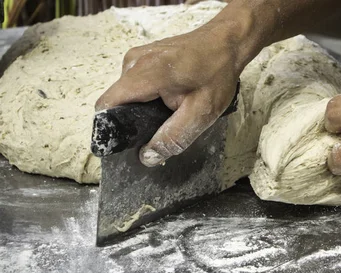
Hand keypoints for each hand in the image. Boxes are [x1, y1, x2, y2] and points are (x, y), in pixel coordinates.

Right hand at [95, 22, 239, 166]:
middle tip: (165, 124)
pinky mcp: (144, 56)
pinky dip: (150, 95)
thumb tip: (146, 157)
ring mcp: (137, 57)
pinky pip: (136, 84)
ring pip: (128, 94)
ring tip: (173, 107)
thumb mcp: (200, 113)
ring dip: (145, 107)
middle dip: (136, 120)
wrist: (228, 42)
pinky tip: (172, 95)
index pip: (107, 106)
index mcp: (143, 73)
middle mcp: (133, 62)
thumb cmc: (217, 73)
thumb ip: (173, 137)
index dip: (114, 129)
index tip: (132, 143)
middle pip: (118, 103)